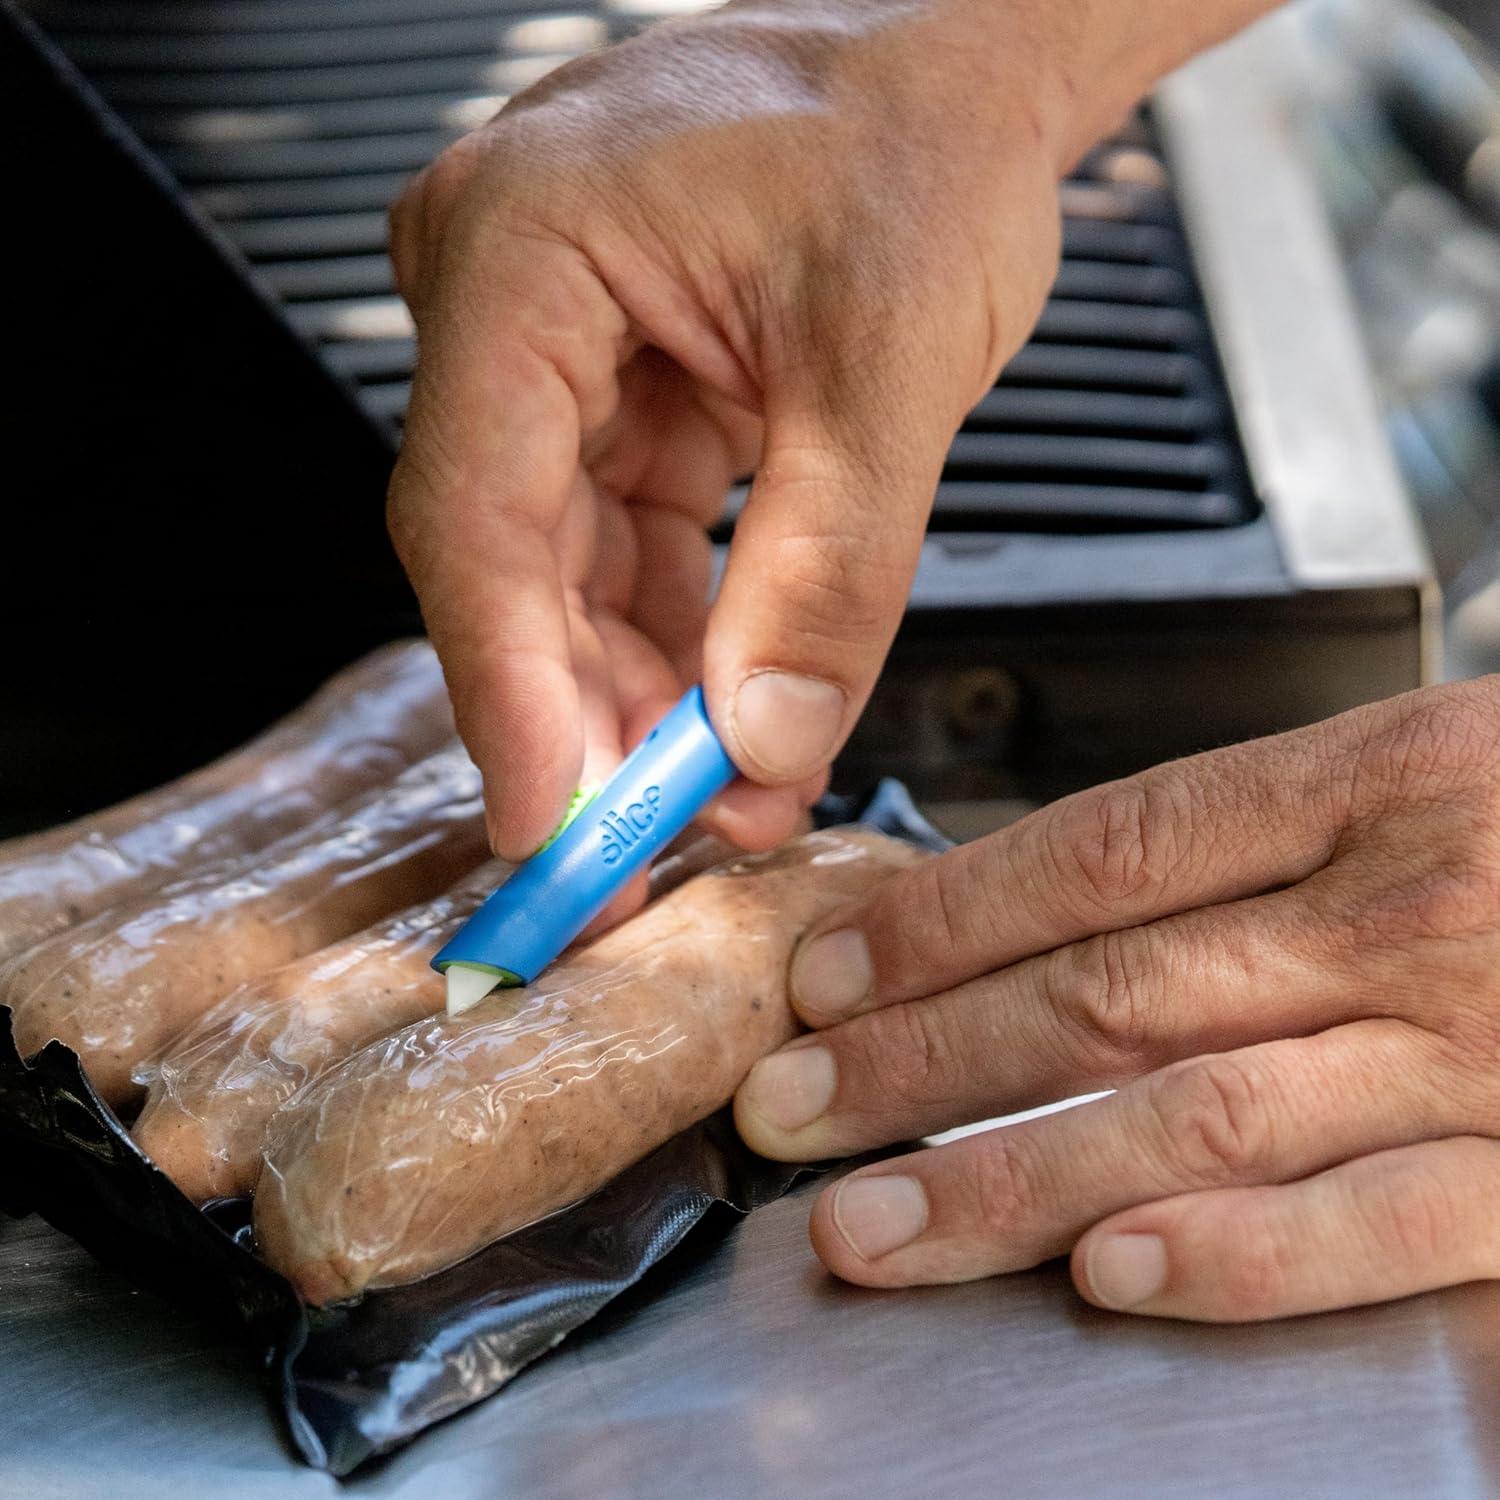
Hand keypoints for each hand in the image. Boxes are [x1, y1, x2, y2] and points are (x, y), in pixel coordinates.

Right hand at [385, 0, 1265, 859]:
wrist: (959, 66)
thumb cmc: (918, 136)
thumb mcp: (890, 357)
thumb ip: (828, 563)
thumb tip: (766, 735)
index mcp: (525, 249)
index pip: (475, 514)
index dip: (505, 690)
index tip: (546, 822)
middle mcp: (504, 297)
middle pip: (508, 561)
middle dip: (583, 715)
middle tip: (638, 850)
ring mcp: (552, 348)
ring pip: (565, 570)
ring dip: (637, 692)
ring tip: (715, 794)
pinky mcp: (612, 390)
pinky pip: (625, 543)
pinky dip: (677, 636)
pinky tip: (727, 713)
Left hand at [735, 679, 1499, 1320]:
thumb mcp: (1428, 762)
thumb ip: (1258, 832)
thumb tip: (1049, 901)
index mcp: (1370, 777)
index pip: (1098, 852)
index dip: (941, 917)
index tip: (824, 971)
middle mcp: (1407, 907)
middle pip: (1106, 990)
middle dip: (921, 1059)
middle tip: (789, 1108)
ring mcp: (1483, 1043)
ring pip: (1198, 1113)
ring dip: (1014, 1176)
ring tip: (872, 1223)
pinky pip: (1383, 1222)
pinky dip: (1240, 1253)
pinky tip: (1105, 1273)